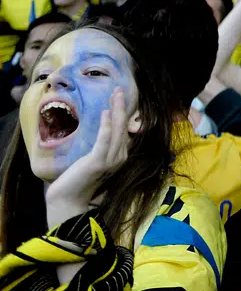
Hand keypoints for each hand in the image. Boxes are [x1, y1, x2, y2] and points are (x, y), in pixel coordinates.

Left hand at [45, 88, 128, 226]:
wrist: (67, 201)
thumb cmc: (76, 182)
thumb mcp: (90, 161)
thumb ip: (98, 148)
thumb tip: (100, 131)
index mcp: (118, 157)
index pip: (123, 130)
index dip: (122, 113)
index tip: (118, 98)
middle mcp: (119, 157)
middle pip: (123, 127)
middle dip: (122, 107)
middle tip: (119, 89)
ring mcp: (110, 160)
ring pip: (117, 130)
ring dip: (117, 111)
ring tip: (116, 95)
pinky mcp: (98, 162)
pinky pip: (105, 140)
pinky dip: (107, 125)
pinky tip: (105, 112)